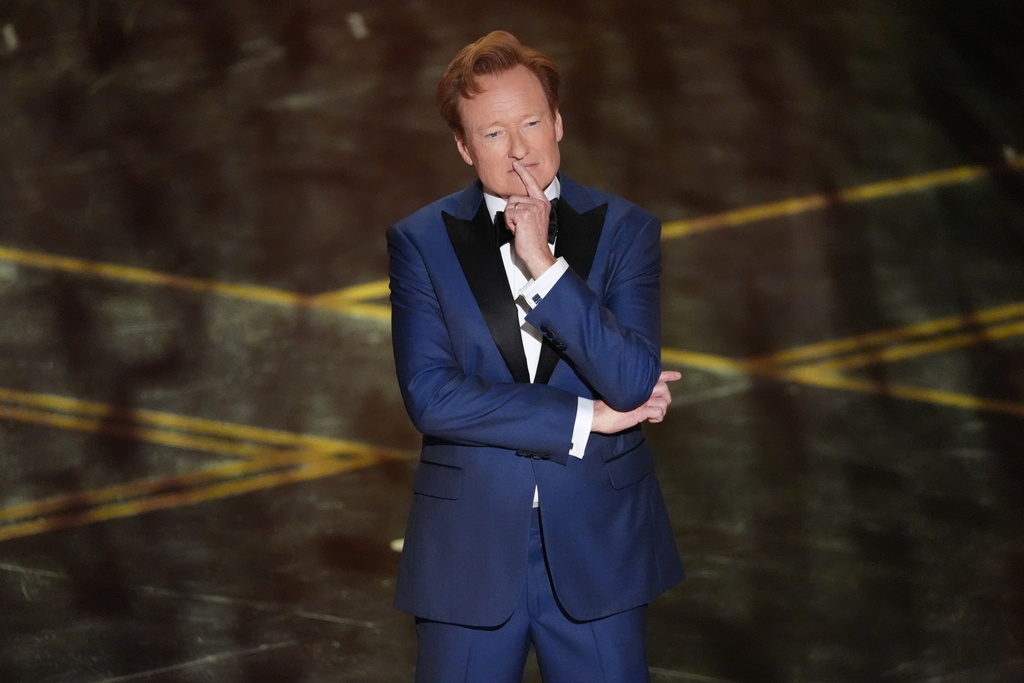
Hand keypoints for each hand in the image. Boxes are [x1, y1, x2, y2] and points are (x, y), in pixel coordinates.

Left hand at [505, 161, 556, 277]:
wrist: (537, 253)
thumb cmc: (535, 239)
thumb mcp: (536, 218)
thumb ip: (529, 207)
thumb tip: (514, 201)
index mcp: (543, 203)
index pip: (532, 184)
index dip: (524, 173)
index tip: (517, 165)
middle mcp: (539, 204)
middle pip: (514, 197)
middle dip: (512, 211)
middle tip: (520, 224)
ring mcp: (532, 209)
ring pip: (509, 205)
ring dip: (510, 218)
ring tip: (519, 227)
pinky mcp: (524, 215)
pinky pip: (507, 213)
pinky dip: (508, 223)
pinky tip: (517, 230)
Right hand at [591, 371, 681, 433]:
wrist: (597, 414)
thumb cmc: (607, 408)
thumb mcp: (623, 397)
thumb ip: (635, 395)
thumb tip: (645, 398)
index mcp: (636, 384)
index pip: (655, 376)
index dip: (668, 375)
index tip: (678, 376)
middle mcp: (640, 389)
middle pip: (663, 388)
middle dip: (666, 397)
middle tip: (662, 404)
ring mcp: (641, 400)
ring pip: (663, 401)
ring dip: (662, 410)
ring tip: (654, 415)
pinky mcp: (640, 411)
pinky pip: (658, 411)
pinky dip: (658, 416)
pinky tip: (652, 419)